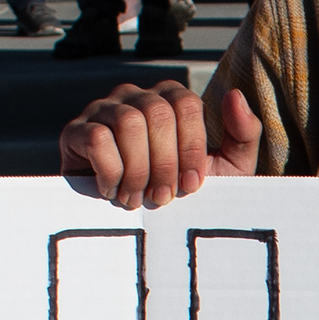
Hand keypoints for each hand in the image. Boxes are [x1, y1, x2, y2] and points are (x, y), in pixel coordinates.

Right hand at [61, 80, 261, 208]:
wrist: (137, 225)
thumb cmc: (184, 193)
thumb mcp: (227, 170)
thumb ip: (243, 133)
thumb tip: (234, 94)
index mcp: (170, 98)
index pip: (186, 104)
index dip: (191, 148)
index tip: (191, 186)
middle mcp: (136, 96)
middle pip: (157, 112)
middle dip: (165, 163)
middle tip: (163, 197)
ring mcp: (103, 110)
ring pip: (128, 122)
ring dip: (138, 170)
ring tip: (137, 198)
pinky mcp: (75, 132)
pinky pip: (96, 138)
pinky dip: (110, 172)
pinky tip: (112, 190)